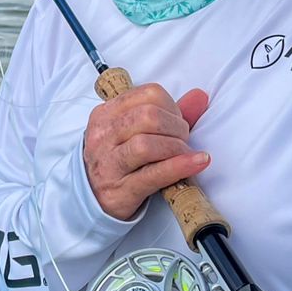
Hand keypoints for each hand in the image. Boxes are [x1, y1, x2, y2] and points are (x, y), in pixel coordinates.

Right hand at [83, 82, 210, 220]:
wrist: (91, 196)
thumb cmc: (117, 158)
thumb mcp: (132, 131)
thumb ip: (167, 113)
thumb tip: (200, 96)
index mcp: (105, 114)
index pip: (147, 94)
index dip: (171, 106)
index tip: (176, 120)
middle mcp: (102, 136)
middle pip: (148, 117)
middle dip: (176, 127)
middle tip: (183, 139)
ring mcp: (108, 164)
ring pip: (146, 145)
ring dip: (176, 147)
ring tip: (185, 154)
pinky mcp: (120, 190)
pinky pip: (154, 174)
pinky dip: (180, 167)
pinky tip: (197, 163)